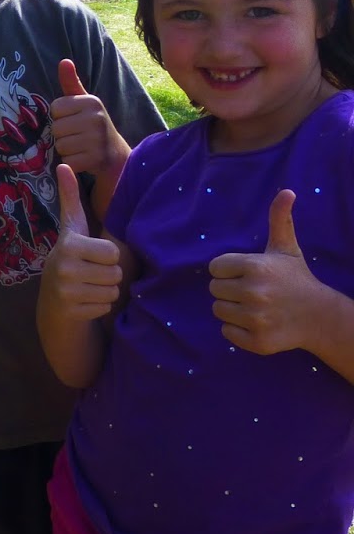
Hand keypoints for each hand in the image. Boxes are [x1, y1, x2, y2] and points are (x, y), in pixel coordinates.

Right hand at [41, 164, 123, 320]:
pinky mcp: (72, 311)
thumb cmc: (70, 258)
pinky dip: (99, 307)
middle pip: (116, 273)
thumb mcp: (71, 228)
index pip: (113, 252)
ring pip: (112, 292)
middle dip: (108, 275)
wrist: (53, 302)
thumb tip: (64, 165)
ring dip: (105, 292)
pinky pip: (105, 308)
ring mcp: (66, 291)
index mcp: (69, 244)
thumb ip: (70, 198)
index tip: (91, 255)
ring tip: (88, 287)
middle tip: (91, 274)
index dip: (108, 255)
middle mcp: (64, 267)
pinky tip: (85, 302)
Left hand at [50, 59, 128, 182]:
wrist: (116, 155)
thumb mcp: (84, 102)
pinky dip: (71, 162)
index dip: (60, 116)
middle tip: (78, 136)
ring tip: (81, 147)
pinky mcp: (95, 159)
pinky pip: (67, 161)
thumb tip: (64, 61)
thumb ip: (71, 83)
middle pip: (56, 128)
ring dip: (66, 150)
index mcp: (92, 101)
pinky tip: (83, 159)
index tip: (74, 120)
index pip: (55, 108)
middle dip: (62, 135)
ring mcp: (97, 139)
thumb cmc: (94, 125)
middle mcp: (96, 118)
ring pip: (60, 145)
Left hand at [209, 190, 320, 354]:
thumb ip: (280, 218)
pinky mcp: (257, 341)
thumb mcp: (286, 247)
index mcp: (256, 267)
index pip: (215, 268)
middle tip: (251, 290)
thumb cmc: (296, 278)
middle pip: (214, 290)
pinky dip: (237, 330)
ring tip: (253, 306)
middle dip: (229, 289)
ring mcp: (256, 319)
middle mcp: (254, 293)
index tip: (246, 273)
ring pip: (218, 311)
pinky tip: (256, 322)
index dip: (228, 270)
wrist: (319, 317)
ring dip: (231, 309)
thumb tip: (287, 191)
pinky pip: (227, 333)